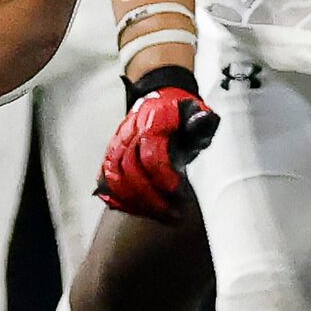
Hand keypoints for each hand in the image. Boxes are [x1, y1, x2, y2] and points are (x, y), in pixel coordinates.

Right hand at [95, 66, 217, 219]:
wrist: (159, 96)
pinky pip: (106, 177)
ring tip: (154, 214)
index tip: (177, 192)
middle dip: (149, 196)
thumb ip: (201, 120)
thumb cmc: (179, 111)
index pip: (151, 154)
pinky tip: (131, 208)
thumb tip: (204, 121)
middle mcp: (130, 132)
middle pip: (130, 169)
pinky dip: (115, 195)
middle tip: (169, 213)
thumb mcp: (196, 110)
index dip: (163, 176)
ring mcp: (118, 143)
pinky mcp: (112, 153)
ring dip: (133, 200)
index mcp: (152, 121)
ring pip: (115, 176)